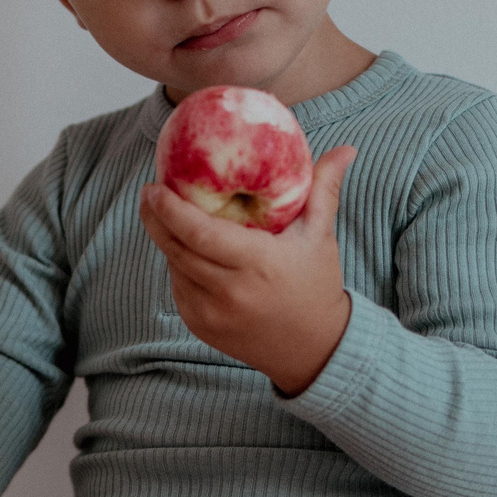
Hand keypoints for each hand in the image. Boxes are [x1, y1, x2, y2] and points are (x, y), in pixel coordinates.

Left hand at [138, 144, 358, 395]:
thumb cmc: (316, 283)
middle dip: (156, 218)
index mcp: (258, 265)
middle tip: (150, 191)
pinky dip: (178, 265)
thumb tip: (347, 148)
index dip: (172, 210)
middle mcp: (230, 292)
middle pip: (177, 249)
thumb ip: (325, 189)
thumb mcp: (321, 236)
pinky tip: (183, 247)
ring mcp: (211, 313)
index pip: (201, 235)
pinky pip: (178, 287)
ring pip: (175, 267)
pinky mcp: (200, 326)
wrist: (312, 348)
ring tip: (162, 213)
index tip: (155, 187)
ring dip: (167, 240)